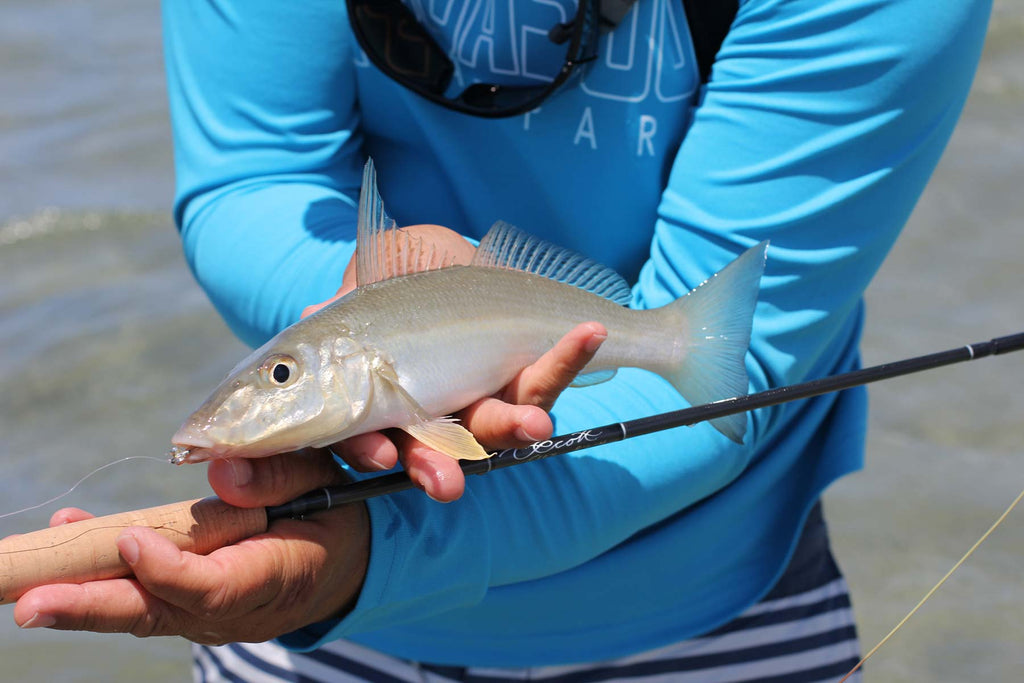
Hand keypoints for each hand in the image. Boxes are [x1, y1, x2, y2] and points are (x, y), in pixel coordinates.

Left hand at [13, 449, 367, 643]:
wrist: (342, 565)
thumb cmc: (331, 512)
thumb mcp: (323, 479)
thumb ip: (279, 474)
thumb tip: (220, 471)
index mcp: (280, 574)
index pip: (218, 587)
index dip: (171, 570)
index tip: (131, 540)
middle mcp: (240, 609)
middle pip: (163, 613)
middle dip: (95, 608)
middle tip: (34, 603)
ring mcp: (212, 617)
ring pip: (143, 612)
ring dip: (83, 598)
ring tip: (26, 584)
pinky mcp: (192, 609)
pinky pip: (143, 599)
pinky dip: (100, 580)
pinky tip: (64, 540)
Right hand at [305, 224, 607, 502]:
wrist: (446, 259)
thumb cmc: (398, 276)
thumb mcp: (370, 283)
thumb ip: (346, 308)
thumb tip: (307, 320)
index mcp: (387, 400)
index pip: (371, 434)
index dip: (369, 447)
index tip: (377, 455)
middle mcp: (437, 411)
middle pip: (434, 446)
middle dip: (439, 465)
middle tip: (447, 485)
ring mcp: (486, 398)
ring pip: (497, 425)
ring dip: (516, 427)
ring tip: (535, 426)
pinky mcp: (530, 379)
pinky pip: (549, 374)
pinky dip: (571, 354)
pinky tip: (590, 331)